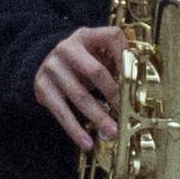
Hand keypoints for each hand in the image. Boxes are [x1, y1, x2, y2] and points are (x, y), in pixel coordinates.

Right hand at [34, 27, 130, 155]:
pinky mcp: (42, 88)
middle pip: (95, 71)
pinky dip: (75, 130)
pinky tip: (87, 142)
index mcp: (85, 36)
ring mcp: (52, 68)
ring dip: (98, 116)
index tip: (136, 76)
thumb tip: (138, 89)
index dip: (125, 55)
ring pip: (79, 96)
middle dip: (113, 94)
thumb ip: (113, 63)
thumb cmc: (79, 61)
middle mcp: (67, 48)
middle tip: (126, 112)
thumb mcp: (94, 53)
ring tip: (112, 132)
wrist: (41, 62)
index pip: (111, 37)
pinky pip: (61, 112)